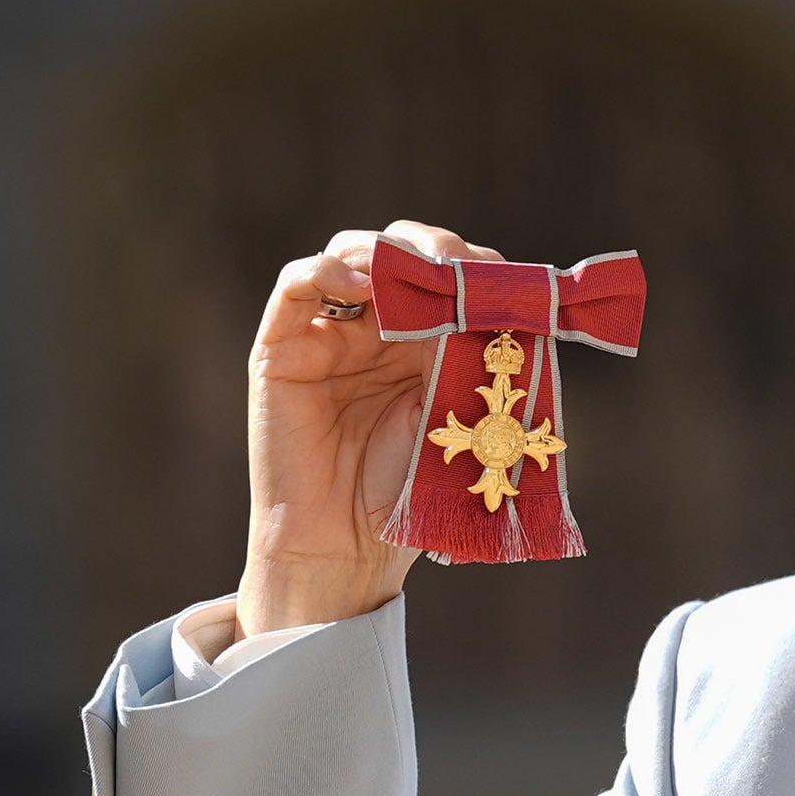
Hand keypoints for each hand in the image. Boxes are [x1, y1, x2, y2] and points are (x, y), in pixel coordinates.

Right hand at [233, 219, 500, 640]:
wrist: (348, 546)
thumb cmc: (408, 491)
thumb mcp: (456, 414)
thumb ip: (471, 357)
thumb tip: (508, 302)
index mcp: (425, 341)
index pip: (450, 276)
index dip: (479, 269)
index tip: (512, 284)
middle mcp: (376, 328)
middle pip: (403, 252)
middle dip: (438, 250)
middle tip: (464, 268)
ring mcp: (328, 331)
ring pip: (352, 254)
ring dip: (389, 253)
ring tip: (421, 274)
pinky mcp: (282, 345)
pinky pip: (295, 285)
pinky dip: (325, 270)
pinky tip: (358, 284)